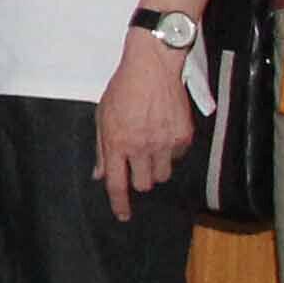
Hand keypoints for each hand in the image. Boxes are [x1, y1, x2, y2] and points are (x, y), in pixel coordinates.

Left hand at [91, 36, 196, 226]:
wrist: (152, 66)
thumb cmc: (124, 89)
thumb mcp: (103, 117)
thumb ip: (102, 149)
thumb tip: (100, 175)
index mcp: (117, 143)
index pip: (117, 184)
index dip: (119, 204)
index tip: (123, 215)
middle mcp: (141, 146)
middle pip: (144, 184)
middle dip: (140, 179)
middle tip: (137, 164)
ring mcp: (164, 142)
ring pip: (163, 174)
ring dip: (156, 168)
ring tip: (152, 146)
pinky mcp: (183, 135)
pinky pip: (177, 156)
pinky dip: (171, 151)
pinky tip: (164, 131)